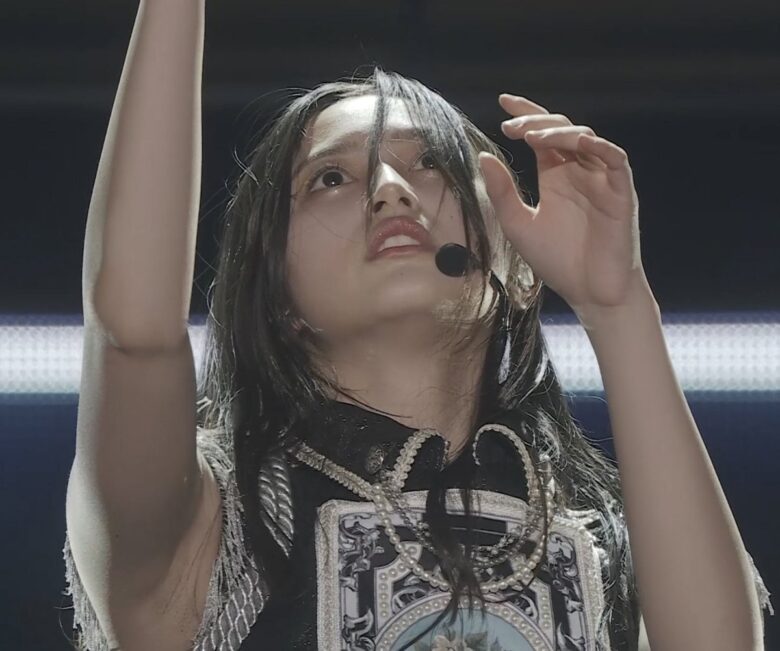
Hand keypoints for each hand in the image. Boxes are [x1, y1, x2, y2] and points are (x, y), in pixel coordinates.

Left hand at [478, 94, 646, 315]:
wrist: (589, 293)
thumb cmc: (557, 261)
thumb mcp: (518, 224)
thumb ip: (502, 192)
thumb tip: (484, 156)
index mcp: (556, 177)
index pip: (542, 135)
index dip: (525, 114)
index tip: (503, 101)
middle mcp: (579, 172)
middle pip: (562, 130)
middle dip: (537, 122)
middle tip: (512, 126)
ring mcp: (601, 180)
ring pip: (586, 139)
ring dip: (560, 132)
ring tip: (532, 136)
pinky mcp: (621, 193)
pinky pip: (615, 159)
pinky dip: (599, 147)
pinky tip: (577, 142)